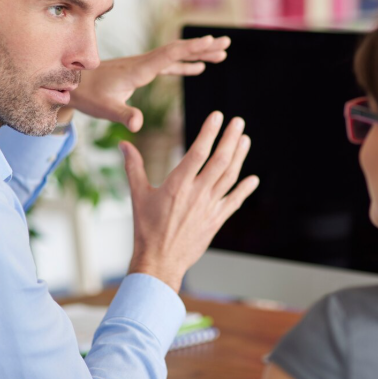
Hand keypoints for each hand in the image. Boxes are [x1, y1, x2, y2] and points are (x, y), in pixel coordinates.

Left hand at [68, 35, 230, 131]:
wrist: (71, 85)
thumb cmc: (88, 96)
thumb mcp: (106, 109)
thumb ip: (124, 115)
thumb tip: (138, 125)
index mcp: (140, 70)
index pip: (171, 55)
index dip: (193, 49)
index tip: (213, 42)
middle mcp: (144, 64)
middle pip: (178, 51)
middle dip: (203, 47)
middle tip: (226, 43)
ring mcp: (143, 67)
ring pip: (176, 57)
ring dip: (198, 54)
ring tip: (221, 54)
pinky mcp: (141, 72)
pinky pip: (169, 66)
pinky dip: (186, 66)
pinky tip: (198, 69)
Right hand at [120, 111, 258, 291]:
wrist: (159, 262)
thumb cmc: (146, 229)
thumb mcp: (137, 195)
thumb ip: (133, 167)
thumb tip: (124, 144)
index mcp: (178, 185)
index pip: (198, 152)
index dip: (209, 132)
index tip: (218, 116)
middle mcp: (197, 193)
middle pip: (220, 161)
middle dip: (230, 139)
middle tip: (239, 122)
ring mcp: (209, 207)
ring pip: (230, 177)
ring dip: (239, 157)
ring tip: (245, 140)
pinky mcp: (216, 221)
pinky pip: (234, 201)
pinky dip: (244, 189)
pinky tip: (254, 179)